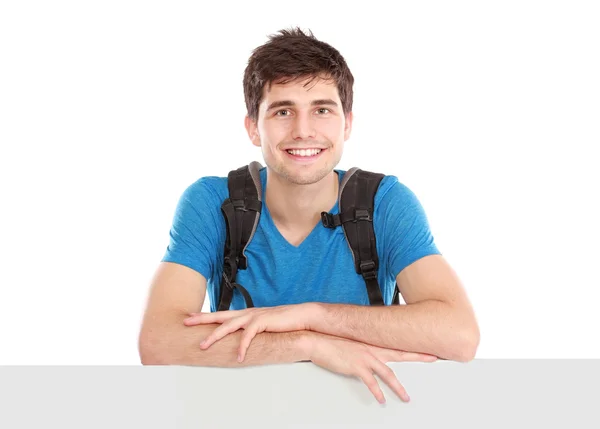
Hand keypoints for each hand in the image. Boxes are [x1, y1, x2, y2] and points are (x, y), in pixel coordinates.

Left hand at [184, 303, 317, 360]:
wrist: (300, 316)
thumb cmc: (282, 322)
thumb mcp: (262, 326)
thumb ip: (250, 330)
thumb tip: (241, 340)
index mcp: (245, 314)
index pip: (221, 314)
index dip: (205, 315)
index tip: (190, 316)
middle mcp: (246, 313)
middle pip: (219, 316)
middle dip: (201, 319)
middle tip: (185, 322)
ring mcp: (253, 316)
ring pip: (228, 326)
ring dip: (214, 336)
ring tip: (203, 346)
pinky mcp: (262, 321)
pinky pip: (247, 336)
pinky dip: (242, 348)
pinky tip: (238, 357)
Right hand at [305, 332, 436, 403]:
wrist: (317, 339)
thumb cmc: (332, 340)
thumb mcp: (352, 341)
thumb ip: (363, 345)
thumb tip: (371, 352)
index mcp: (372, 342)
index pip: (397, 343)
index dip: (413, 346)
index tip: (425, 346)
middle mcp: (372, 348)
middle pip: (400, 353)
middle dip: (418, 356)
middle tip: (433, 358)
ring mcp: (365, 357)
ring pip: (388, 374)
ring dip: (398, 387)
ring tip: (406, 398)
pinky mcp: (356, 366)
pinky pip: (371, 383)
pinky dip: (377, 392)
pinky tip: (381, 399)